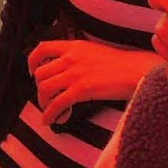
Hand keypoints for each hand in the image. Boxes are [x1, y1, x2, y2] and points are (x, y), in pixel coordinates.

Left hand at [29, 40, 161, 125]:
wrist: (134, 70)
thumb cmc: (118, 63)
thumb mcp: (92, 51)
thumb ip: (75, 56)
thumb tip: (62, 69)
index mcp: (73, 46)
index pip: (42, 48)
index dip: (32, 62)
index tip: (33, 72)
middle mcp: (70, 58)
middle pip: (41, 73)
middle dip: (39, 88)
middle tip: (46, 96)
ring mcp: (75, 74)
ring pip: (45, 89)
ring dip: (43, 102)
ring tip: (49, 109)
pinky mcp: (82, 90)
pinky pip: (58, 103)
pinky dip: (50, 114)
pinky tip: (50, 120)